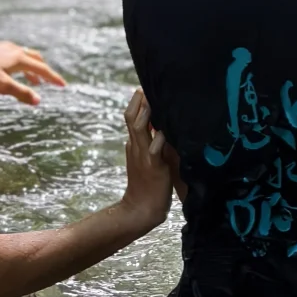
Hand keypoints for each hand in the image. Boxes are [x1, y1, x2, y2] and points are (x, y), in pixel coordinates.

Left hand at [0, 41, 66, 105]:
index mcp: (19, 58)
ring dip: (33, 68)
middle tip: (50, 82)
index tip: (63, 85)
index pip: (42, 69)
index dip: (53, 77)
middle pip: (36, 59)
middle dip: (45, 71)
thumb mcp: (3, 86)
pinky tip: (14, 71)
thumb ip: (21, 93)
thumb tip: (38, 100)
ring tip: (34, 81)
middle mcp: (15, 50)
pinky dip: (22, 64)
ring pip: (25, 56)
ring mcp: (5, 47)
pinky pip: (16, 55)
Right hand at [119, 89, 171, 233]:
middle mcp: (136, 147)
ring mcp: (143, 156)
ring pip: (139, 130)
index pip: (131, 118)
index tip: (142, 88)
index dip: (135, 103)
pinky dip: (158, 140)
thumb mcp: (142, 160)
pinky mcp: (153, 167)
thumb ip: (142, 145)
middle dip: (138, 102)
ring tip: (150, 101)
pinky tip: (164, 131)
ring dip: (145, 115)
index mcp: (134, 144)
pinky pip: (154, 150)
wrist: (140, 209)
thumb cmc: (145, 185)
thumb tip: (143, 131)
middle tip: (144, 88)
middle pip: (131, 119)